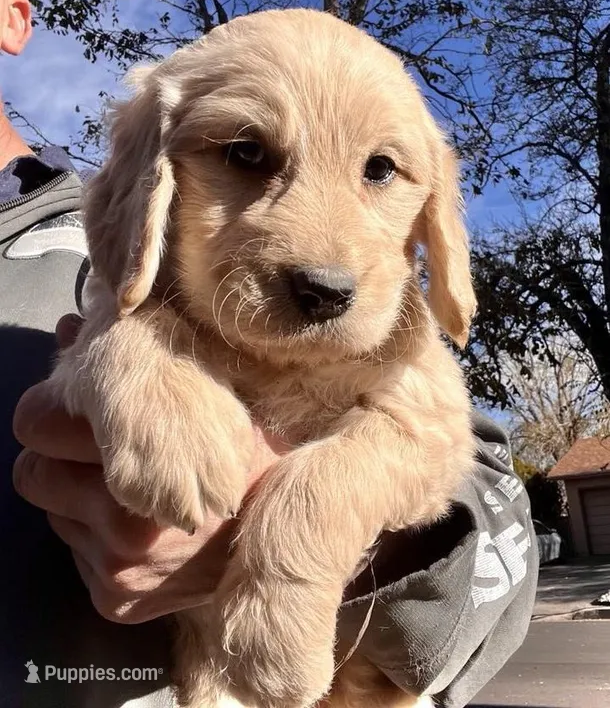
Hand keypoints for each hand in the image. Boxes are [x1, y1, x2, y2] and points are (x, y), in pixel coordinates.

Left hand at [12, 314, 288, 623]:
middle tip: (103, 451)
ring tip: (132, 489)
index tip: (82, 410)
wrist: (294, 526)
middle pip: (33, 472)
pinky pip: (75, 556)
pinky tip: (142, 525)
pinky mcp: (118, 599)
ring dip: (79, 499)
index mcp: (139, 452)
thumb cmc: (246, 445)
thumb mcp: (199, 385)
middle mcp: (120, 518)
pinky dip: (97, 538)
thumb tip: (68, 325)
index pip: (35, 423)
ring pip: (53, 515)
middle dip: (62, 457)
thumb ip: (129, 355)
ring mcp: (118, 565)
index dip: (56, 409)